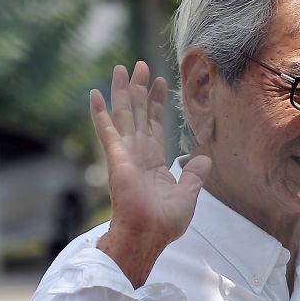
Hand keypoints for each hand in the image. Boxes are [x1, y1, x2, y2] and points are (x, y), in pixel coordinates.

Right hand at [89, 61, 210, 286]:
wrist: (148, 234)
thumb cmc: (164, 222)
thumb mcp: (188, 195)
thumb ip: (194, 175)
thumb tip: (204, 159)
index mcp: (153, 162)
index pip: (155, 125)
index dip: (157, 104)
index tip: (160, 83)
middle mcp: (137, 153)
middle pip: (138, 113)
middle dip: (140, 89)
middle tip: (139, 66)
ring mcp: (125, 154)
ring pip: (124, 114)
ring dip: (122, 91)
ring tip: (121, 68)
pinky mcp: (116, 157)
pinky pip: (107, 130)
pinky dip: (100, 112)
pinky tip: (95, 93)